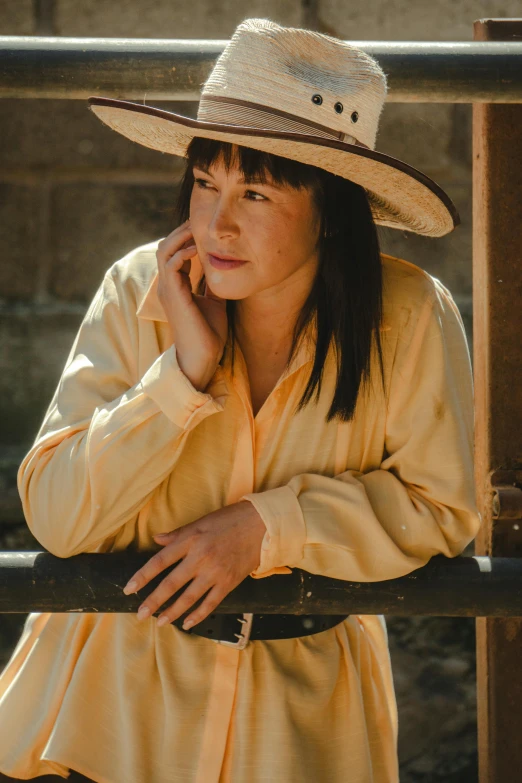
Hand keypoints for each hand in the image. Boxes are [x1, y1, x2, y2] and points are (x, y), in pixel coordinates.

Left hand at [122, 501, 266, 629]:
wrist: (262, 524)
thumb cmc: (230, 520)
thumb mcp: (201, 522)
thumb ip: (178, 534)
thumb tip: (156, 539)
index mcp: (190, 540)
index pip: (159, 561)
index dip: (142, 576)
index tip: (128, 589)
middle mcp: (200, 557)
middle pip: (171, 583)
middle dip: (153, 601)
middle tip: (139, 615)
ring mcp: (215, 572)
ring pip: (189, 598)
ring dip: (172, 612)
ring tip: (159, 622)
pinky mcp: (229, 582)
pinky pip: (210, 603)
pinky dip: (198, 615)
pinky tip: (187, 623)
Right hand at [156, 219, 227, 388]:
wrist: (203, 357)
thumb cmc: (208, 334)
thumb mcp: (214, 302)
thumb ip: (213, 284)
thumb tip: (223, 268)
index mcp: (176, 286)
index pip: (175, 252)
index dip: (188, 237)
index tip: (206, 228)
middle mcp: (168, 285)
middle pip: (166, 245)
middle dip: (183, 230)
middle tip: (202, 222)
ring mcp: (168, 289)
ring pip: (165, 250)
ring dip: (181, 236)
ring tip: (198, 230)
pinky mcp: (173, 295)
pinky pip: (172, 264)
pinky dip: (183, 252)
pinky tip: (199, 249)